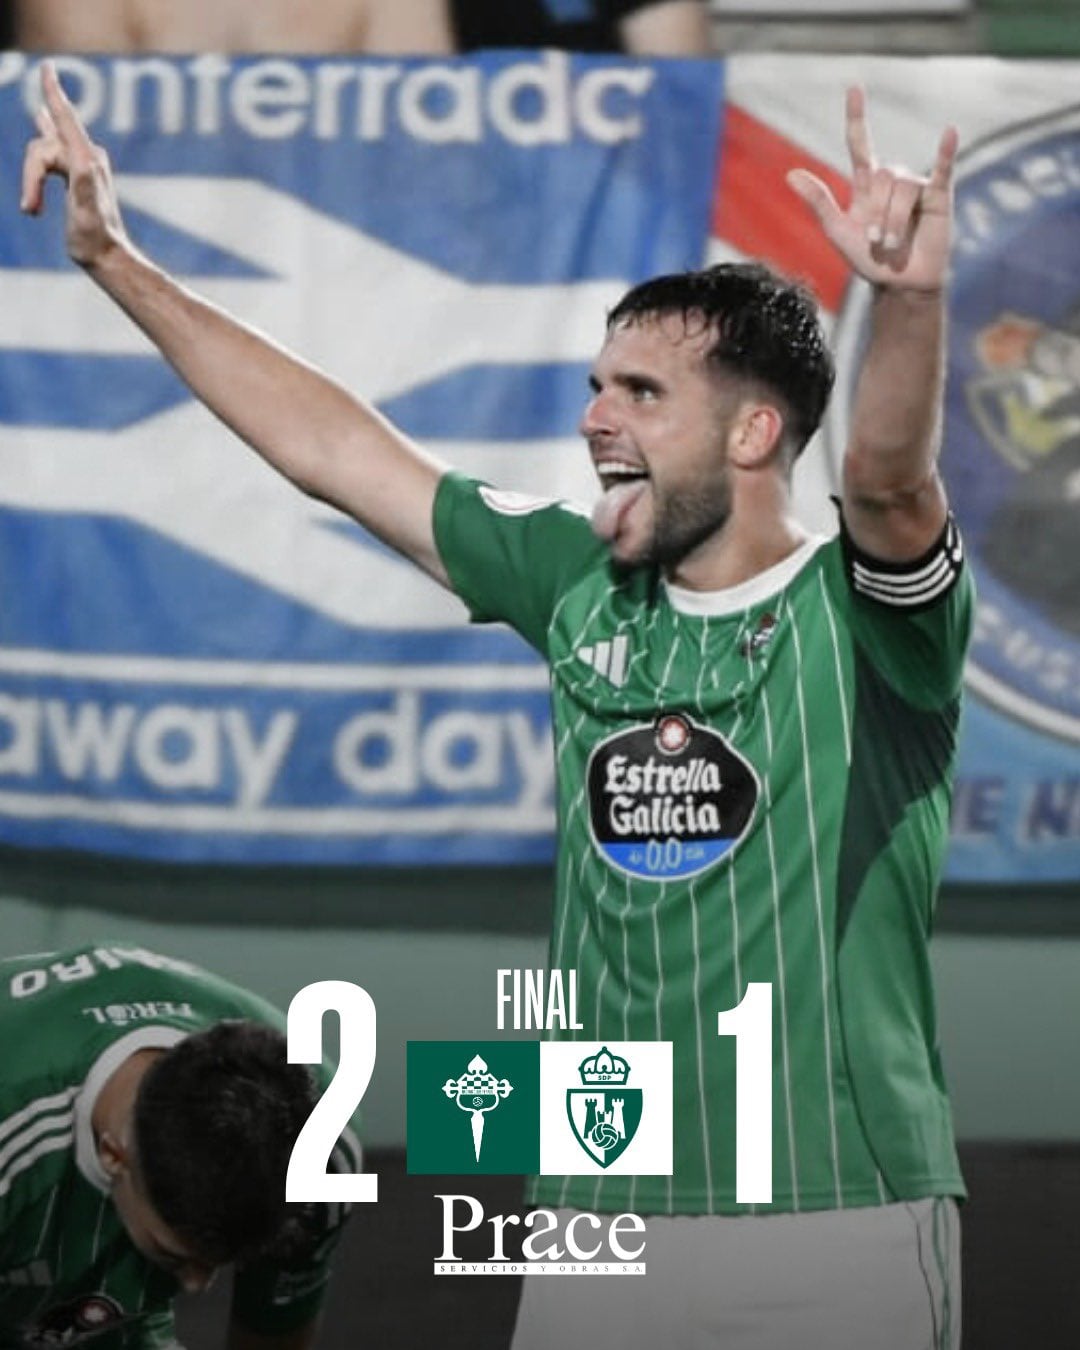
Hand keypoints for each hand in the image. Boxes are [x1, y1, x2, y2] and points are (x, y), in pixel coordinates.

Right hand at [20, 60, 128, 269]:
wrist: (106, 257)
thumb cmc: (94, 239)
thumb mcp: (86, 215)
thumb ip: (84, 187)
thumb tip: (82, 165)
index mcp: (86, 161)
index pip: (66, 119)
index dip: (53, 93)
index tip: (48, 67)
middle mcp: (87, 157)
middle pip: (42, 148)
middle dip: (31, 178)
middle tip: (30, 211)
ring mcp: (82, 165)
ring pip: (41, 155)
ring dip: (32, 183)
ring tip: (32, 211)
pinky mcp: (77, 174)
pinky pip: (53, 148)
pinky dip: (43, 138)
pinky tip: (42, 118)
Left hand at [787, 86, 957, 292]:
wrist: (899, 284)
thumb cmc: (868, 260)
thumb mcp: (838, 231)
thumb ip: (818, 202)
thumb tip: (790, 173)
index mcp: (865, 186)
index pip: (860, 144)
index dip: (857, 117)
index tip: (854, 88)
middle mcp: (891, 180)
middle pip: (882, 176)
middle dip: (878, 214)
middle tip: (878, 242)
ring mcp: (916, 186)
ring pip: (902, 187)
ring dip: (894, 222)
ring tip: (892, 245)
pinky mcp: (939, 195)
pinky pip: (942, 168)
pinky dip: (945, 151)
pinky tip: (949, 132)